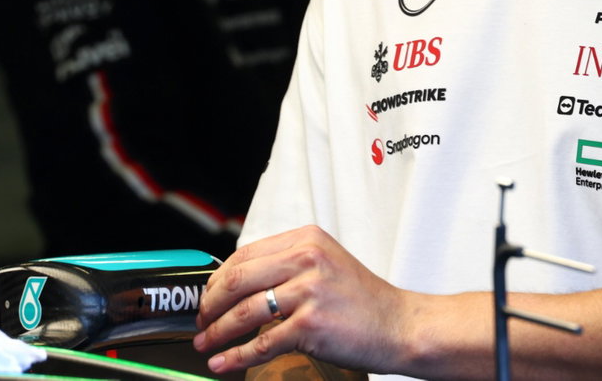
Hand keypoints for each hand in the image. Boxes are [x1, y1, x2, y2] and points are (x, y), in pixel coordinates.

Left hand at [193, 225, 413, 374]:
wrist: (400, 325)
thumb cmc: (363, 301)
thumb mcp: (327, 264)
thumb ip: (289, 264)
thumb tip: (239, 281)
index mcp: (307, 239)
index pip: (245, 254)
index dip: (218, 279)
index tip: (208, 296)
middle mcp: (307, 259)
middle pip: (237, 279)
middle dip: (209, 304)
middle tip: (201, 321)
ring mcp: (309, 292)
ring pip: (244, 312)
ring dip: (217, 332)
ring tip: (206, 344)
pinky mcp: (311, 326)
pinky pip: (261, 343)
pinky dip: (236, 356)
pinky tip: (224, 362)